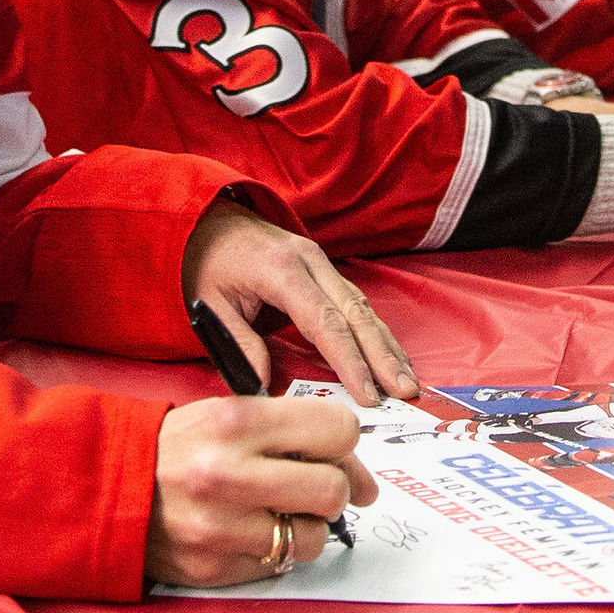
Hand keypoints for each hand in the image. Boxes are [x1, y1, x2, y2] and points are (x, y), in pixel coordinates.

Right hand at [145, 394, 378, 588]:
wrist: (108, 487)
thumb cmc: (181, 447)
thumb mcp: (229, 414)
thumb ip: (291, 432)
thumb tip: (357, 473)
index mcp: (237, 421)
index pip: (338, 430)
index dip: (344, 445)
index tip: (336, 453)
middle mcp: (227, 473)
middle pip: (332, 489)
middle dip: (335, 491)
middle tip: (319, 490)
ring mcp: (218, 526)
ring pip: (311, 538)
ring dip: (307, 528)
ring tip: (281, 513)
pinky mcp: (211, 567)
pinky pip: (277, 565)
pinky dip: (275, 552)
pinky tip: (251, 533)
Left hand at [184, 203, 417, 405]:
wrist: (209, 220)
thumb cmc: (207, 263)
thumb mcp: (210, 304)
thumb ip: (238, 344)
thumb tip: (262, 385)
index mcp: (282, 271)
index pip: (324, 321)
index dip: (349, 360)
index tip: (366, 393)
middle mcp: (311, 262)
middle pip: (355, 314)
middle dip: (382, 356)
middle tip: (404, 390)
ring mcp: (321, 262)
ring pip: (362, 307)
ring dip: (386, 346)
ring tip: (406, 380)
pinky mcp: (324, 269)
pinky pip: (356, 302)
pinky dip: (375, 331)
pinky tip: (390, 355)